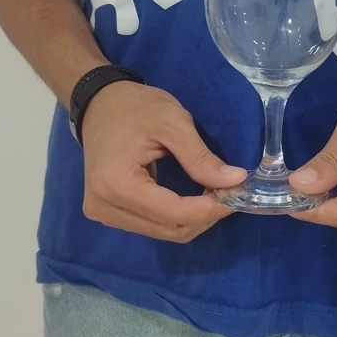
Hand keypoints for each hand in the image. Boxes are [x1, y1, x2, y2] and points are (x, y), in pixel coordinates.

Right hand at [81, 82, 245, 241]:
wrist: (100, 103)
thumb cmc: (134, 107)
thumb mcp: (172, 123)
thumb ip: (200, 157)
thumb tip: (235, 180)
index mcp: (117, 183)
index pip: (174, 213)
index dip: (210, 209)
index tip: (237, 193)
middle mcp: (105, 206)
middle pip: (170, 229)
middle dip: (205, 214)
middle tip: (228, 190)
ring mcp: (103, 213)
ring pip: (164, 232)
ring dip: (193, 218)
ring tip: (212, 192)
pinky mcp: (108, 213)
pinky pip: (152, 225)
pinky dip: (178, 216)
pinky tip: (192, 197)